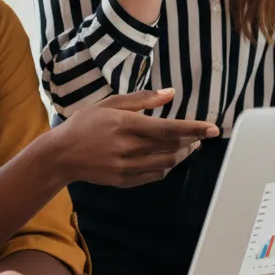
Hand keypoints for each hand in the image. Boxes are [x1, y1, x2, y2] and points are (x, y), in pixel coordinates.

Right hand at [50, 88, 218, 187]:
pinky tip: (167, 158)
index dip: (194, 129)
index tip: (213, 128)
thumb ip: (142, 99)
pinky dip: (166, 167)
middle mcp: (129, 147)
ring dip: (182, 155)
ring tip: (187, 147)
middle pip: (172, 148)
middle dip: (191, 142)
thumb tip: (170, 93)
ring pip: (167, 164)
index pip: (169, 128)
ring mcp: (126, 167)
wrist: (61, 154)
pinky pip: (154, 175)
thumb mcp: (110, 104)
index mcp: (126, 124)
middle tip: (199, 135)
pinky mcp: (124, 181)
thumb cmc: (84, 124)